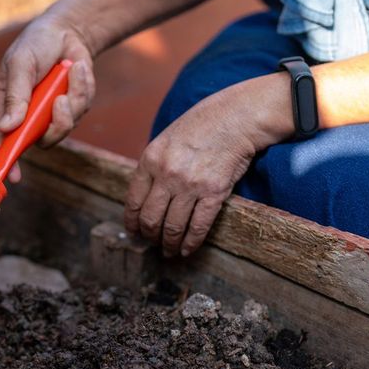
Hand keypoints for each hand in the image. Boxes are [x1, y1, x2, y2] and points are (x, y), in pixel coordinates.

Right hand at [0, 14, 96, 182]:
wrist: (67, 30)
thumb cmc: (35, 44)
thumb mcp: (21, 64)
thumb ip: (16, 96)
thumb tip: (7, 127)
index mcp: (8, 106)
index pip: (4, 140)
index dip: (7, 160)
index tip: (13, 177)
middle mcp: (29, 116)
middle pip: (41, 140)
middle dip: (56, 124)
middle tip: (60, 99)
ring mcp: (51, 114)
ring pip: (65, 127)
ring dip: (72, 98)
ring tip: (71, 69)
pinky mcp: (73, 107)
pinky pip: (81, 109)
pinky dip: (82, 85)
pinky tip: (77, 67)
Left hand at [125, 83, 271, 257]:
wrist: (235, 118)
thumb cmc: (201, 125)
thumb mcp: (166, 140)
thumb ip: (154, 166)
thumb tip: (145, 196)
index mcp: (150, 160)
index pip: (133, 201)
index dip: (132, 222)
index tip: (134, 231)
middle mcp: (167, 174)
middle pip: (150, 219)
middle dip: (150, 237)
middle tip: (153, 243)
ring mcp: (191, 185)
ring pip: (173, 227)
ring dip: (169, 244)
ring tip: (169, 251)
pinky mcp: (214, 193)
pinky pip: (198, 226)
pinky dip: (191, 243)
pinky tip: (187, 250)